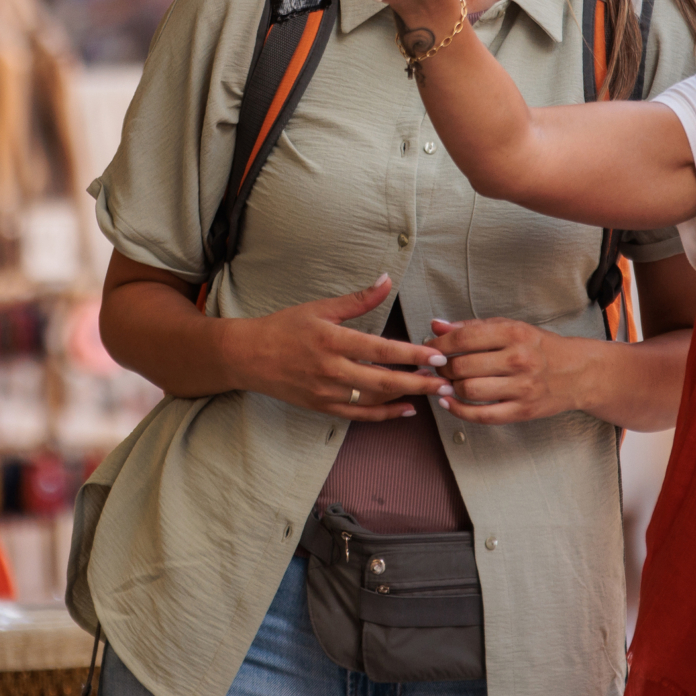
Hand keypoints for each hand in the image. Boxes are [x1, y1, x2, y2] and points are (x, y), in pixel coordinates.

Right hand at [225, 276, 447, 420]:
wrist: (248, 357)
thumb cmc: (285, 328)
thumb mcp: (321, 308)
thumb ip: (358, 299)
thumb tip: (387, 279)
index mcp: (332, 340)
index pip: (381, 349)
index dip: (412, 354)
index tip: (438, 356)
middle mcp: (331, 370)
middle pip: (383, 380)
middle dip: (419, 383)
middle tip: (447, 382)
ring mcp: (327, 392)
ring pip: (375, 400)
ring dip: (406, 397)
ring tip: (433, 392)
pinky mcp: (323, 408)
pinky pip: (360, 416)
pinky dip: (385, 414)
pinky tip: (407, 409)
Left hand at [429, 317, 585, 423]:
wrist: (578, 372)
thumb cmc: (539, 347)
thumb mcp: (510, 328)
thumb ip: (472, 327)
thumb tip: (436, 325)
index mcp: (514, 333)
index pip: (464, 337)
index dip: (439, 344)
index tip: (430, 348)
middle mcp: (518, 359)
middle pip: (462, 366)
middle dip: (442, 367)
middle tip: (438, 367)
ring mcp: (522, 387)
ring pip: (469, 390)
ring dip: (448, 388)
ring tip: (446, 382)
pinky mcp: (523, 411)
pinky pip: (482, 415)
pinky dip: (459, 411)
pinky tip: (449, 403)